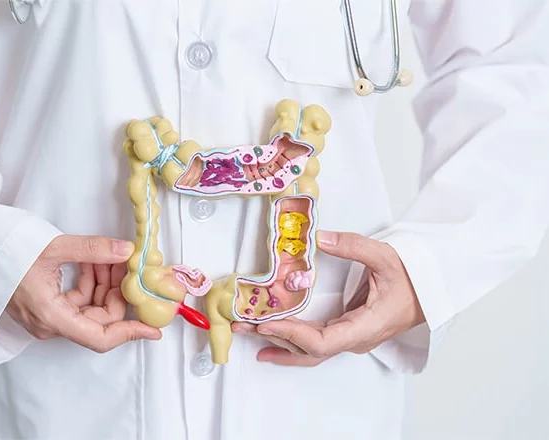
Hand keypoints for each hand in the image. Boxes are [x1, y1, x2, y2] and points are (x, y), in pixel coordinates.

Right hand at [6, 235, 161, 352]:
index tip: (153, 327)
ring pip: (90, 307)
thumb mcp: (54, 248)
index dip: (130, 333)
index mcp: (51, 316)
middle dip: (117, 292)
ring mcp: (46, 315)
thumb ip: (94, 250)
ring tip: (108, 256)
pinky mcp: (44, 305)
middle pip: (99, 320)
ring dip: (104, 282)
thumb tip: (126, 251)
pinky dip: (90, 280)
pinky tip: (94, 260)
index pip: (99, 337)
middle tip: (128, 265)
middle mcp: (50, 323)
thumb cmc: (5, 252)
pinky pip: (77, 299)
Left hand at [231, 230, 425, 365]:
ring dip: (279, 345)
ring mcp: (351, 338)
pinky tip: (272, 343)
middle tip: (243, 328)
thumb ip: (353, 246)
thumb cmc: (414, 277)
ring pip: (310, 352)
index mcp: (365, 328)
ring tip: (249, 338)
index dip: (293, 335)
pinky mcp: (347, 331)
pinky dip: (291, 343)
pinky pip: (315, 344)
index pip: (322, 342)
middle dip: (274, 339)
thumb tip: (321, 238)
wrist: (432, 290)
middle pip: (309, 351)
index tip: (267, 323)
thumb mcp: (386, 256)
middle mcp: (355, 339)